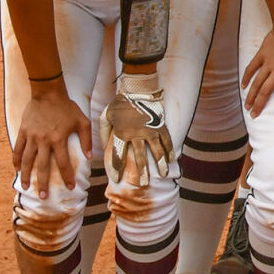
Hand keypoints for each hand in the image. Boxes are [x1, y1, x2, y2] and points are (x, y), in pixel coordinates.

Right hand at [13, 84, 90, 197]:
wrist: (48, 93)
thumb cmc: (67, 108)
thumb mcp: (82, 121)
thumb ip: (86, 140)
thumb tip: (89, 157)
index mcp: (59, 139)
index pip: (63, 162)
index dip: (67, 176)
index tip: (70, 187)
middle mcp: (44, 140)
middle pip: (42, 166)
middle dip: (43, 183)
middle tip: (44, 196)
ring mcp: (31, 137)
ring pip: (27, 160)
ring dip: (26, 175)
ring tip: (26, 188)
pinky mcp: (22, 132)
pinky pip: (18, 149)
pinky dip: (16, 161)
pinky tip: (17, 170)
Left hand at [101, 72, 171, 186]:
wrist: (137, 89)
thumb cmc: (119, 103)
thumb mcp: (105, 117)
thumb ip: (103, 134)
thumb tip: (102, 148)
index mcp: (122, 134)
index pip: (119, 157)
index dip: (118, 170)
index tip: (117, 180)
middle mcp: (137, 135)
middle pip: (140, 158)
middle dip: (142, 173)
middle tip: (143, 184)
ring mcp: (151, 131)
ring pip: (157, 152)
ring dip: (159, 165)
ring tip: (161, 175)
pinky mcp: (161, 126)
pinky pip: (167, 141)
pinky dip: (169, 151)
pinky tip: (171, 160)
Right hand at [242, 22, 273, 119]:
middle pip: (267, 91)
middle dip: (259, 105)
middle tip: (254, 115)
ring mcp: (268, 63)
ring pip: (257, 82)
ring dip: (251, 95)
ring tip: (247, 106)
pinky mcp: (261, 55)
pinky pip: (251, 68)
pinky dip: (246, 77)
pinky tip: (243, 86)